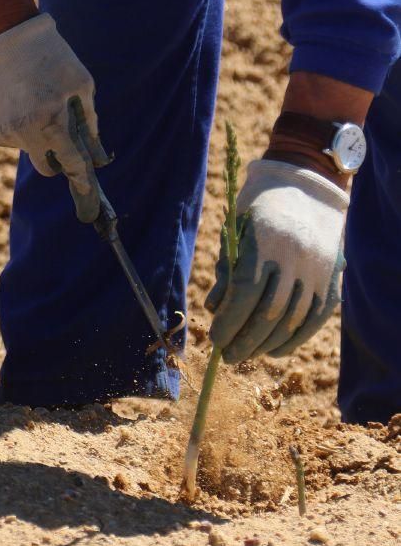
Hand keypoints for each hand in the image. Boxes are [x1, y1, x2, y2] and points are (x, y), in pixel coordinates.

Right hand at [0, 14, 107, 197]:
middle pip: (46, 168)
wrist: (6, 39)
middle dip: (58, 160)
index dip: (81, 176)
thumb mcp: (81, 85)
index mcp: (51, 122)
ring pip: (30, 151)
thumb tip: (97, 154)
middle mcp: (26, 133)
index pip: (71, 163)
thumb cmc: (52, 58)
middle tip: (63, 141)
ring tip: (37, 104)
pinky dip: (20, 131)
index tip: (87, 189)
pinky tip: (20, 106)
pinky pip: (13, 141)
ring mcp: (6, 133)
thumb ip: (90, 122)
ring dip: (37, 138)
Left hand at [205, 159, 347, 362]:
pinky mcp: (332, 280)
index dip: (229, 322)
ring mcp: (317, 270)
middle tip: (228, 356)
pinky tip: (273, 351)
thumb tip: (213, 310)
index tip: (215, 339)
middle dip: (244, 340)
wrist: (306, 188)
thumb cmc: (258, 211)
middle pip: (268, 313)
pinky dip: (294, 340)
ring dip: (266, 344)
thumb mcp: (235, 234)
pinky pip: (314, 319)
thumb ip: (226, 272)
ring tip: (246, 355)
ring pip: (292, 320)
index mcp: (265, 243)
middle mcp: (295, 258)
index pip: (245, 293)